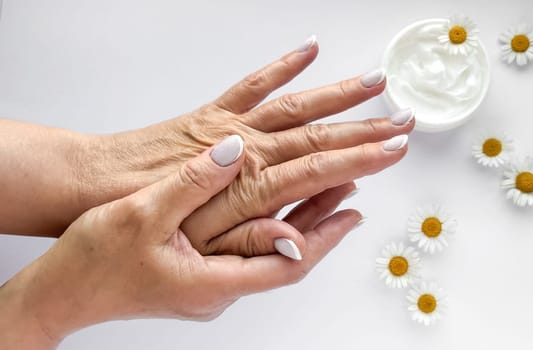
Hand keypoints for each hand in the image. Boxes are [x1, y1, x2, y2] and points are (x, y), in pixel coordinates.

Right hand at [0, 136, 362, 348]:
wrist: (61, 293)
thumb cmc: (93, 263)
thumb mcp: (142, 216)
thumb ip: (194, 185)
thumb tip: (237, 152)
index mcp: (212, 282)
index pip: (287, 263)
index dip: (323, 236)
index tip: (352, 210)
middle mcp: (220, 287)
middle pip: (289, 256)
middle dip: (326, 220)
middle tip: (356, 186)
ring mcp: (212, 281)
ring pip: (272, 250)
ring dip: (303, 218)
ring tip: (335, 187)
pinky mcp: (200, 270)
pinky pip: (249, 247)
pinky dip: (272, 221)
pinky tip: (284, 203)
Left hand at [79, 36, 412, 252]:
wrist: (95, 182)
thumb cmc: (142, 210)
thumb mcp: (196, 241)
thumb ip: (248, 238)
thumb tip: (295, 238)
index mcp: (246, 178)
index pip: (316, 167)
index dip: (361, 160)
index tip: (394, 152)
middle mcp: (246, 145)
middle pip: (318, 134)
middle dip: (366, 128)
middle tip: (403, 121)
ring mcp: (232, 124)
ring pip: (297, 104)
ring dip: (339, 94)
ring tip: (376, 83)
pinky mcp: (216, 112)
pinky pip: (255, 82)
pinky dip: (283, 65)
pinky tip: (309, 51)